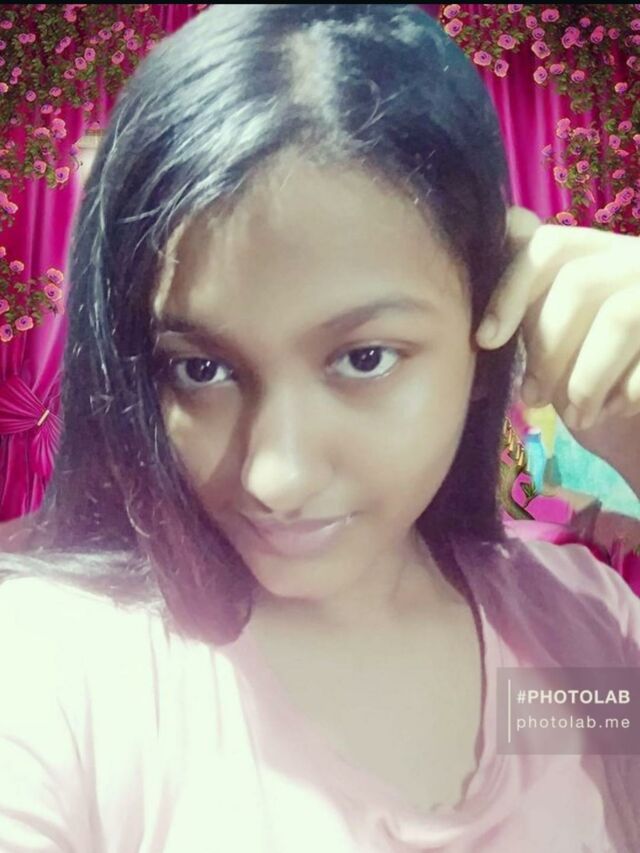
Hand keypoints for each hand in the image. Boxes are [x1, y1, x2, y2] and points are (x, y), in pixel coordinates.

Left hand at [474, 206, 639, 495]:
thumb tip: (492, 271)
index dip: (511, 290)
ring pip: (620, 317)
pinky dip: (625, 393)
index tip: (486, 340)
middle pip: (580, 282)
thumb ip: (525, 300)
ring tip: (573, 414)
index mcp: (596, 253)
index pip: (548, 246)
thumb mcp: (549, 336)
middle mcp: (635, 259)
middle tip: (533, 397)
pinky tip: (611, 411)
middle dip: (548, 349)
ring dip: (585, 377)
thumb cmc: (586, 373)